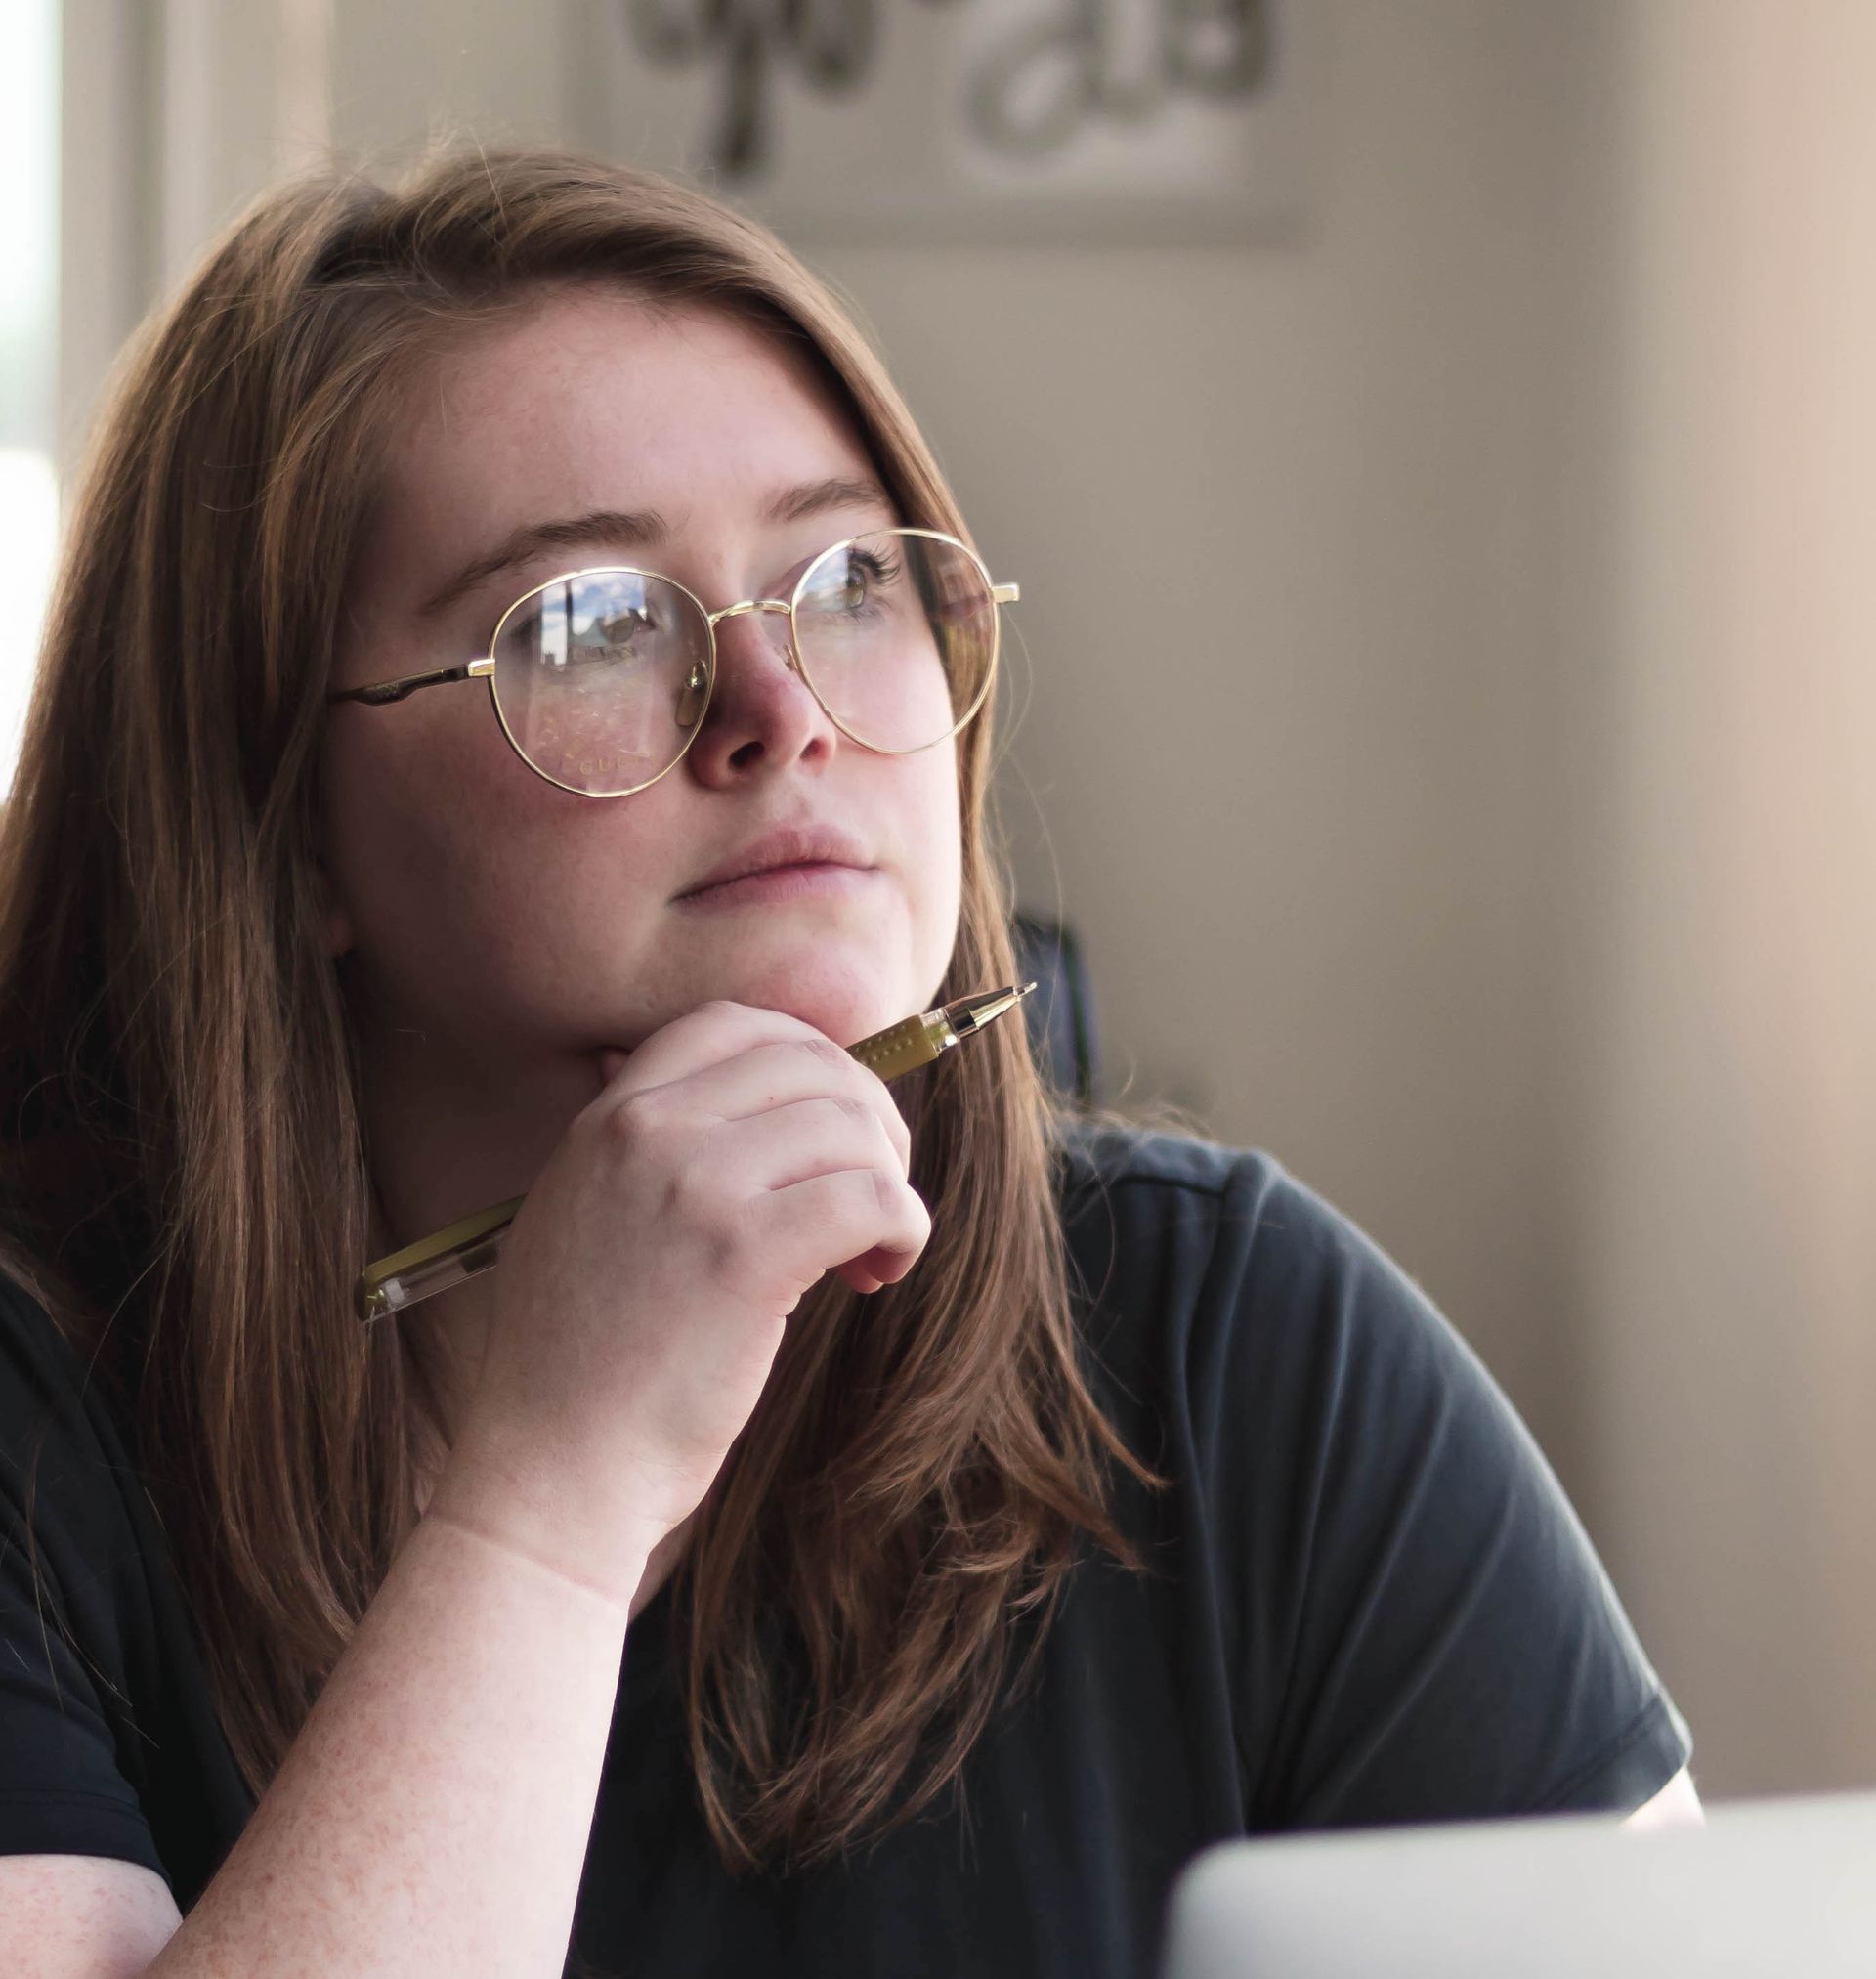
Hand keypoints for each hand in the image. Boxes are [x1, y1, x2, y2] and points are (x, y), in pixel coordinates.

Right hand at [435, 1000, 929, 1599]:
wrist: (552, 1472)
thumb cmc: (583, 1365)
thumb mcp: (580, 1218)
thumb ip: (647, 1151)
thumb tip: (755, 1101)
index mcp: (606, 1117)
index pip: (733, 1022)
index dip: (807, 1060)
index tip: (829, 1128)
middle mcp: (645, 1131)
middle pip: (810, 1063)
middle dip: (866, 1120)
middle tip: (869, 1195)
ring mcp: (694, 1186)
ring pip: (851, 1127)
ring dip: (887, 1183)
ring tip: (870, 1252)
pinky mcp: (745, 1254)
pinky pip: (873, 1196)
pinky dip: (903, 1227)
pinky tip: (882, 1269)